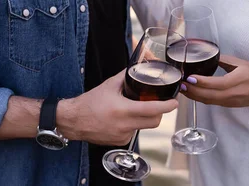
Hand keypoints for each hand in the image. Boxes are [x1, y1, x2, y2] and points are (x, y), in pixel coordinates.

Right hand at [56, 70, 177, 145]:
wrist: (73, 121)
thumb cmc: (89, 102)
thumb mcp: (109, 85)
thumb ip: (126, 76)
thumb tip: (140, 67)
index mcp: (123, 110)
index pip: (152, 110)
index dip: (167, 106)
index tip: (175, 102)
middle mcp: (124, 125)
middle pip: (154, 122)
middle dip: (160, 113)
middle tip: (159, 104)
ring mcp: (122, 136)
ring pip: (144, 127)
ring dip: (145, 119)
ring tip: (135, 109)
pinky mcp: (119, 142)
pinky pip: (134, 133)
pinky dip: (133, 125)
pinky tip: (123, 120)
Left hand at [181, 55, 248, 106]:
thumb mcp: (241, 63)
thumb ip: (224, 60)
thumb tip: (209, 55)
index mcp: (238, 80)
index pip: (217, 83)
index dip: (202, 82)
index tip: (190, 77)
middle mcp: (233, 93)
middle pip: (209, 95)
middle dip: (193, 91)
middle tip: (181, 84)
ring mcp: (230, 101)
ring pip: (208, 101)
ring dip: (194, 96)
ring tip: (182, 89)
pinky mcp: (228, 105)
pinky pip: (211, 103)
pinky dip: (200, 99)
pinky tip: (192, 94)